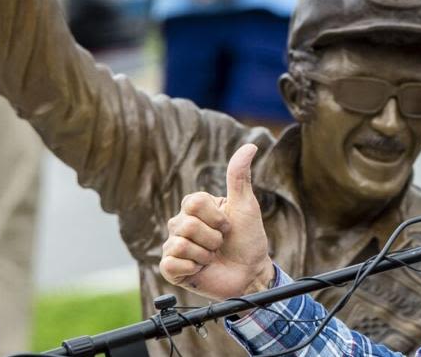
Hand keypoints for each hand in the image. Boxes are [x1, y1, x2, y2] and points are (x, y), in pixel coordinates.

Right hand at [160, 144, 274, 299]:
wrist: (250, 273)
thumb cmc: (248, 239)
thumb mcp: (245, 206)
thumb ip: (240, 176)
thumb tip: (250, 146)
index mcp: (194, 208)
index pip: (194, 203)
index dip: (216, 218)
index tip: (227, 226)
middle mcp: (180, 224)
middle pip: (188, 225)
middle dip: (213, 239)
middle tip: (220, 245)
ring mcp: (173, 246)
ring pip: (180, 245)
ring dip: (205, 255)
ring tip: (211, 258)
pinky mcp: (170, 269)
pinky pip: (171, 264)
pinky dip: (192, 268)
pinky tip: (200, 270)